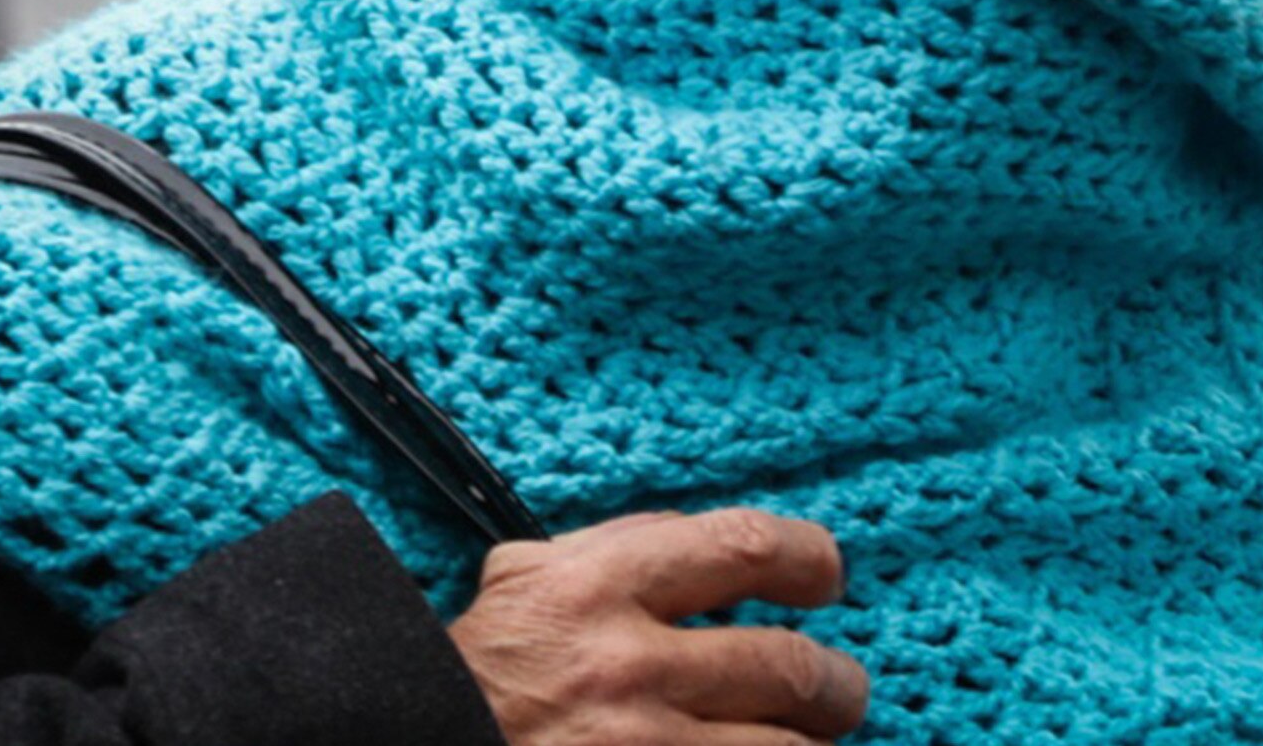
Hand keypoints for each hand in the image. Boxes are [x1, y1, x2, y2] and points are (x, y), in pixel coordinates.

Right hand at [448, 507, 868, 745]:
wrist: (422, 744)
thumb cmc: (477, 670)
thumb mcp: (525, 578)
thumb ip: (609, 546)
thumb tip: (697, 537)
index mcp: (600, 585)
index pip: (744, 547)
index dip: (808, 557)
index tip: (826, 575)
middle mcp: (630, 666)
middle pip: (789, 667)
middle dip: (836, 685)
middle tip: (840, 691)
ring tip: (811, 742)